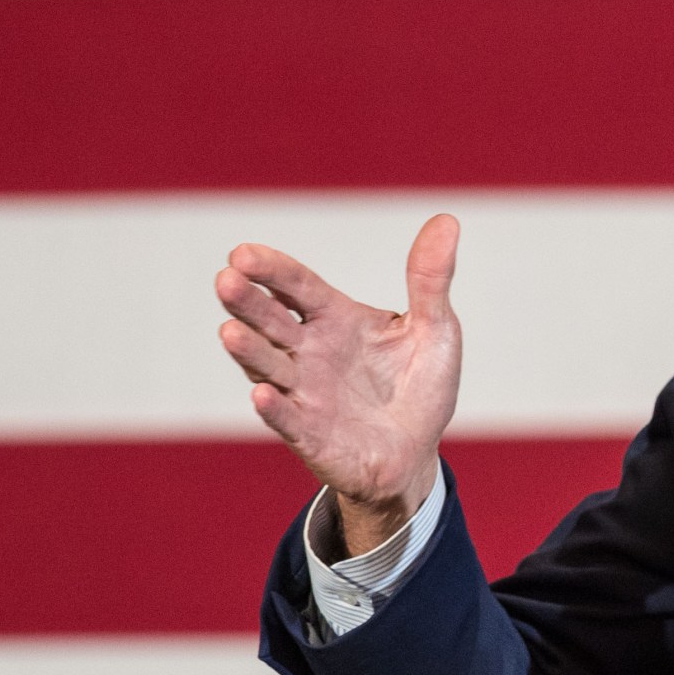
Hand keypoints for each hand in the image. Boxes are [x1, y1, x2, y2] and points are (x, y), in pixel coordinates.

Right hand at [216, 214, 461, 555]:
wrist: (415, 453)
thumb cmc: (420, 387)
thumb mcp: (435, 330)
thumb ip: (431, 280)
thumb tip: (447, 221)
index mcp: (335, 319)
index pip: (297, 286)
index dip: (272, 270)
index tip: (243, 253)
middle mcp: (308, 352)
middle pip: (271, 321)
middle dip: (248, 301)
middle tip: (226, 279)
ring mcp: (304, 393)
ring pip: (268, 366)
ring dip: (249, 350)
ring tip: (230, 332)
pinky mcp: (310, 435)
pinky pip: (287, 420)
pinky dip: (274, 408)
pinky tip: (261, 394)